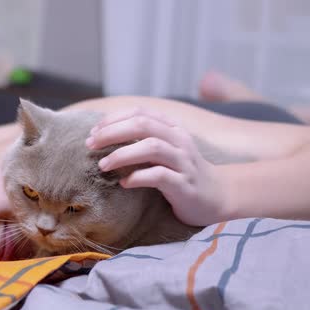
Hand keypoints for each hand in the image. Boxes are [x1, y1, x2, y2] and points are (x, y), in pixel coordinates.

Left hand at [85, 108, 228, 226]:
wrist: (219, 197)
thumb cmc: (182, 173)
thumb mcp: (165, 150)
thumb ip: (142, 139)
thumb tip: (104, 135)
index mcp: (172, 129)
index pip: (140, 113)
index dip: (114, 118)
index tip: (93, 131)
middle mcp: (179, 141)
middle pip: (143, 125)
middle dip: (112, 132)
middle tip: (91, 144)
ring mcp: (184, 162)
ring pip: (152, 147)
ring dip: (122, 154)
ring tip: (103, 165)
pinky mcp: (185, 185)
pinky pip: (160, 176)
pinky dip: (138, 177)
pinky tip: (124, 184)